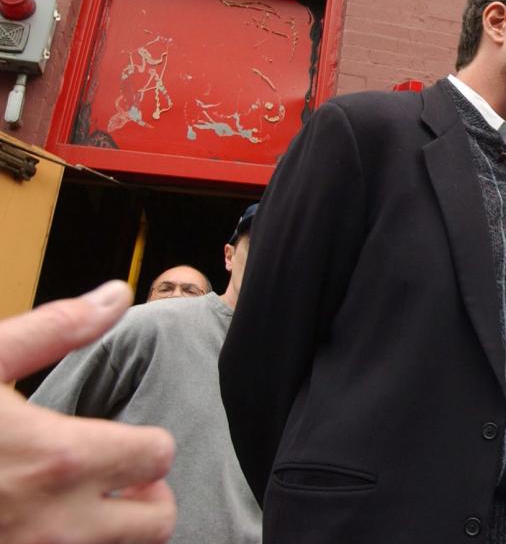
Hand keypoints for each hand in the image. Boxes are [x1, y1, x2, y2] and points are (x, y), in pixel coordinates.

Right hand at [0, 281, 176, 543]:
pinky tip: (38, 530)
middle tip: (114, 481)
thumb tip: (115, 295)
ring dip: (112, 533)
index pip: (158, 455)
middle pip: (157, 522)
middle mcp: (54, 523)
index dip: (146, 443)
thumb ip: (55, 329)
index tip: (120, 440)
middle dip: (144, 497)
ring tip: (78, 507)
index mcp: (57, 458)